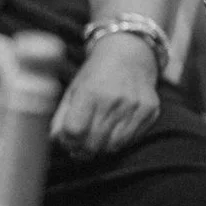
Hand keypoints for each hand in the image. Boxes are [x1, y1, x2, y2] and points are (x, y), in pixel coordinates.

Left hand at [50, 35, 160, 158]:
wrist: (129, 54)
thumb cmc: (95, 75)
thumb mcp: (73, 89)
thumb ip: (62, 117)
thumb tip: (55, 141)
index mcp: (90, 91)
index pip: (74, 130)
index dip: (67, 141)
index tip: (66, 140)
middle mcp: (114, 99)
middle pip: (93, 142)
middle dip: (82, 150)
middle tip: (78, 147)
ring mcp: (135, 106)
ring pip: (113, 146)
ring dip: (100, 149)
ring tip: (94, 140)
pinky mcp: (150, 110)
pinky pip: (131, 140)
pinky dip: (118, 142)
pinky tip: (112, 132)